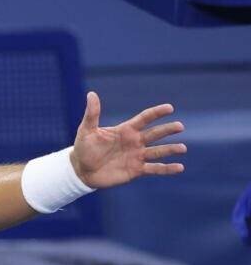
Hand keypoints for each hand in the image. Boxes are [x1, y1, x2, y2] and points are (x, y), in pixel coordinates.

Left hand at [71, 92, 186, 188]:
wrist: (81, 170)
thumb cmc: (84, 148)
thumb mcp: (87, 130)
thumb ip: (92, 114)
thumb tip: (91, 94)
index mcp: (126, 130)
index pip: (145, 118)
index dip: (157, 113)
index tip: (169, 108)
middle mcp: (135, 141)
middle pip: (155, 133)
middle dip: (168, 130)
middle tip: (180, 126)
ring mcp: (137, 156)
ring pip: (158, 151)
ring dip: (170, 149)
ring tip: (182, 148)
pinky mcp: (136, 170)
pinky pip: (154, 169)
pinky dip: (167, 169)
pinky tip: (180, 168)